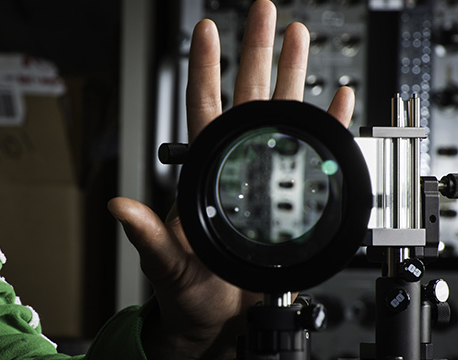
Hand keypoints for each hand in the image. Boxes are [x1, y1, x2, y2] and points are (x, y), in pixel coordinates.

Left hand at [108, 1, 354, 358]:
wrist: (218, 312)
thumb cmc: (188, 288)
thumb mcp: (165, 260)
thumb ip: (147, 235)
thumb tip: (119, 207)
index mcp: (205, 169)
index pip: (204, 106)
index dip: (206, 67)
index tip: (207, 28)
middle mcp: (236, 161)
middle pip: (248, 94)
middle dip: (257, 50)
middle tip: (267, 13)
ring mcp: (265, 172)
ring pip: (282, 111)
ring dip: (293, 73)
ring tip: (302, 36)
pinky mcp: (291, 191)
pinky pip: (313, 147)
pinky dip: (328, 121)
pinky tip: (338, 98)